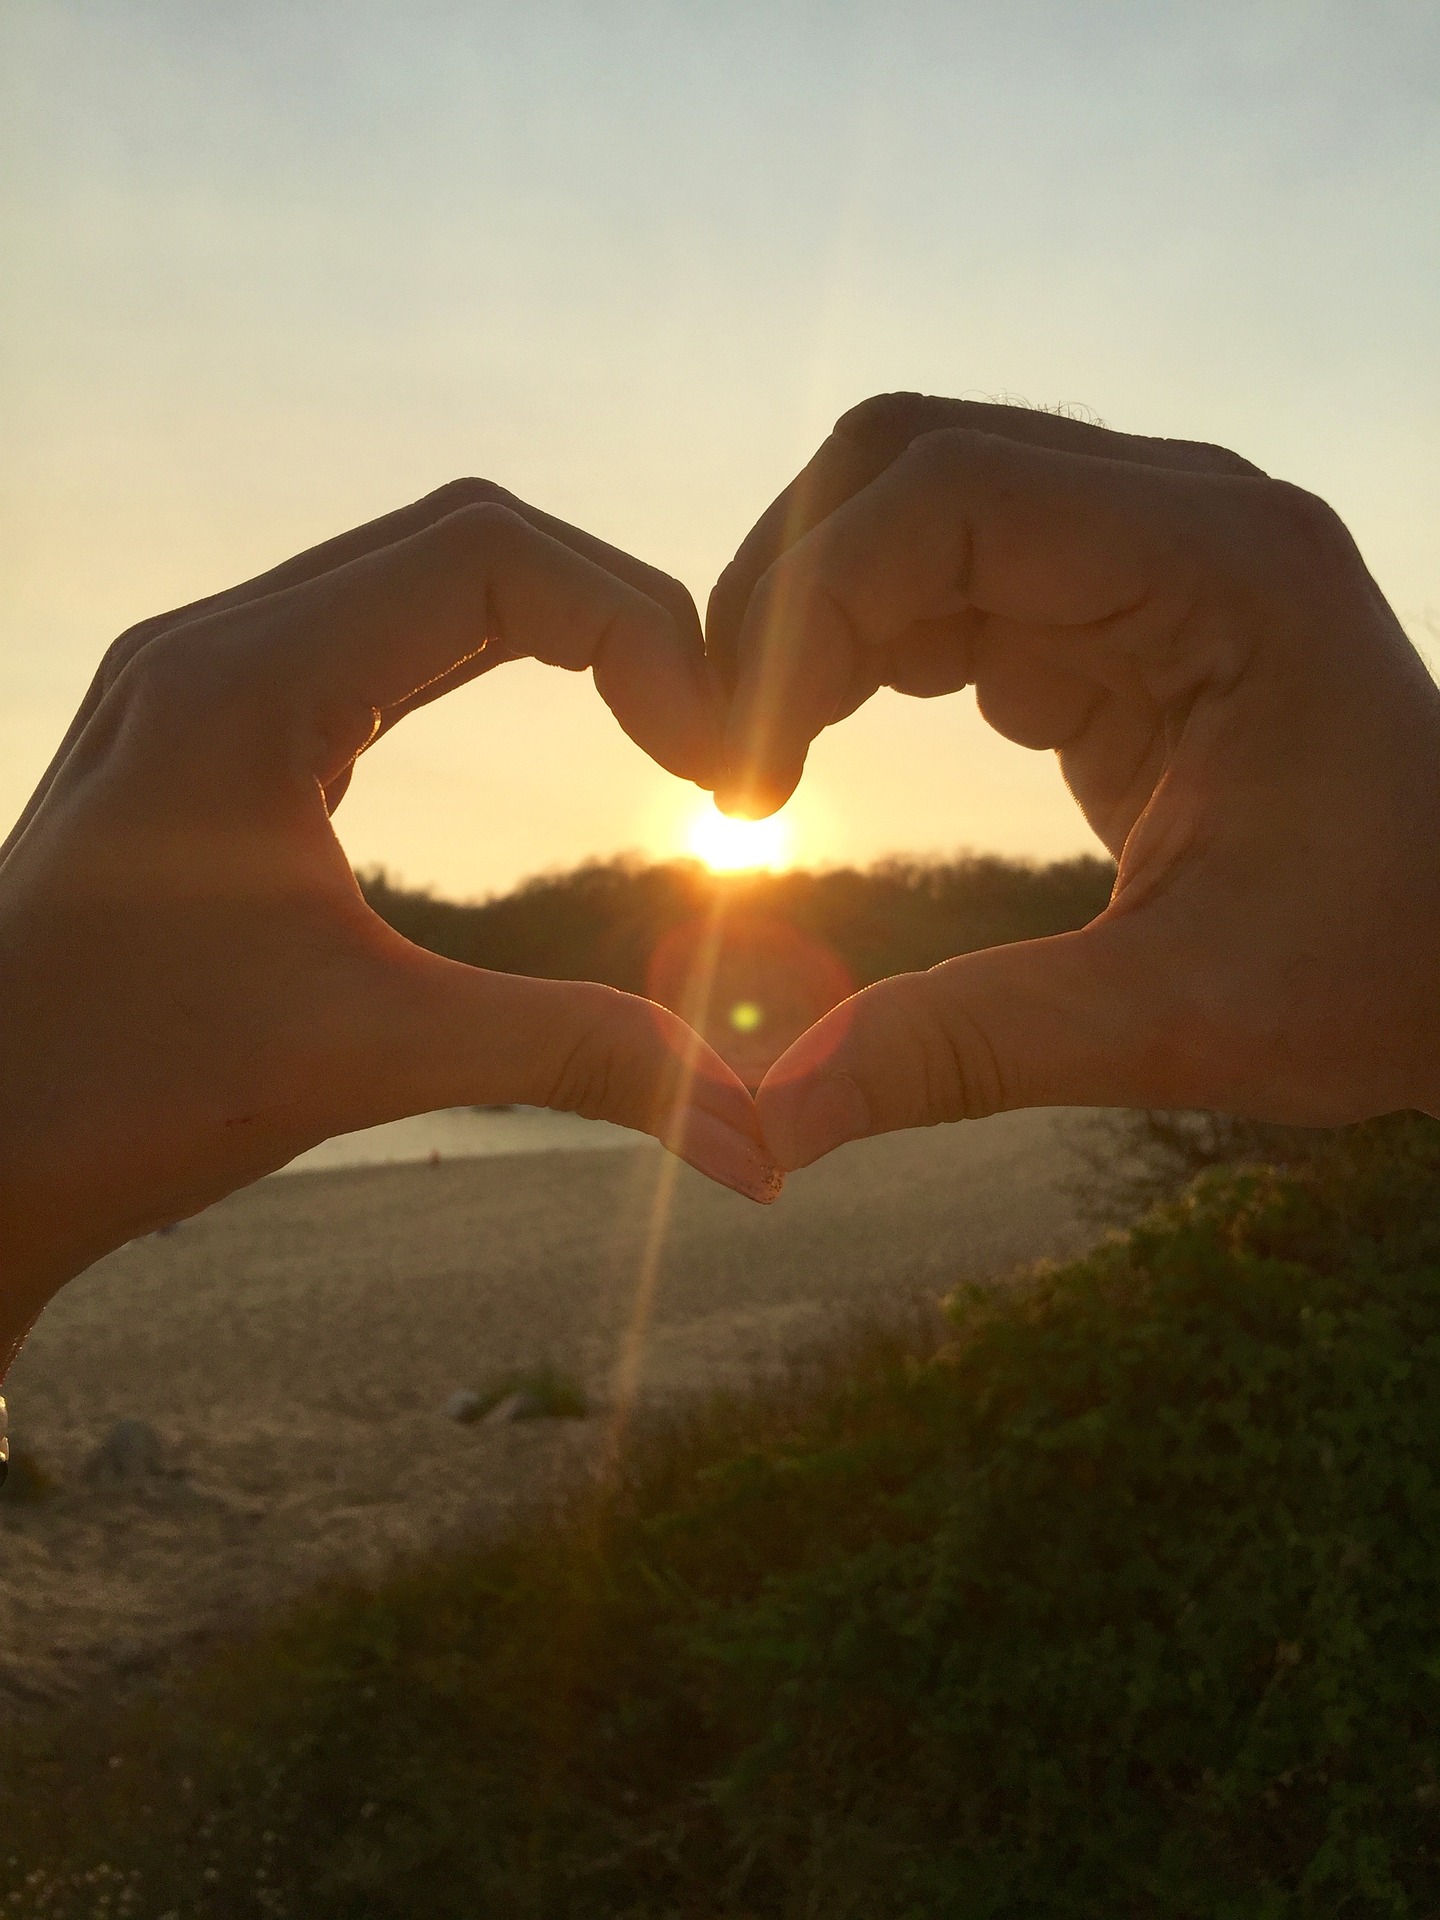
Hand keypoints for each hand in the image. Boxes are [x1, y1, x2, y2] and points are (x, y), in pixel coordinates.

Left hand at [0, 480, 780, 1366]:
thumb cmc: (121, 1093)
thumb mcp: (373, 1057)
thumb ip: (583, 1060)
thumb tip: (761, 1146)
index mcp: (248, 683)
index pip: (493, 554)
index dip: (640, 629)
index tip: (707, 764)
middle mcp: (216, 645)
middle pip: (469, 536)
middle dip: (618, 615)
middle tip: (704, 740)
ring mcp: (201, 676)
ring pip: (417, 573)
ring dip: (554, 625)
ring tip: (653, 723)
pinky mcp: (205, 725)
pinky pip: (371, 634)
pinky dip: (481, 655)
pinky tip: (543, 719)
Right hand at [706, 394, 1439, 1166]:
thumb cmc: (1383, 973)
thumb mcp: (1174, 1017)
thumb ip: (965, 1049)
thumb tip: (773, 1124)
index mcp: (1219, 568)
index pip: (946, 494)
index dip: (804, 613)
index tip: (745, 782)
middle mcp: (1181, 521)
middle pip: (908, 463)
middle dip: (786, 596)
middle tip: (730, 758)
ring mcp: (1148, 558)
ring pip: (913, 512)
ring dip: (815, 625)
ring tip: (761, 770)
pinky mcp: (1118, 617)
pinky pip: (950, 586)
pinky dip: (864, 654)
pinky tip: (823, 753)